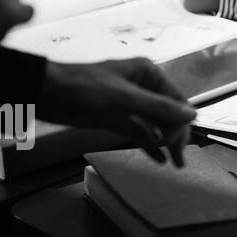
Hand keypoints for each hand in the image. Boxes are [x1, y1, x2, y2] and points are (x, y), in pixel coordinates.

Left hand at [39, 58, 195, 166]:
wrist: (44, 93)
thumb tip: (192, 115)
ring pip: (156, 125)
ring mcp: (129, 104)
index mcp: (148, 74)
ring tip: (175, 162)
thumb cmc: (84, 88)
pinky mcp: (115, 118)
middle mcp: (142, 87)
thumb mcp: (125, 98)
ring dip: (166, 142)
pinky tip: (159, 158)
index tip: (179, 143)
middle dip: (176, 134)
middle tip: (180, 157)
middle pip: (168, 113)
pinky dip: (149, 144)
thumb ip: (160, 108)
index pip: (176, 100)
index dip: (181, 122)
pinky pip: (139, 132)